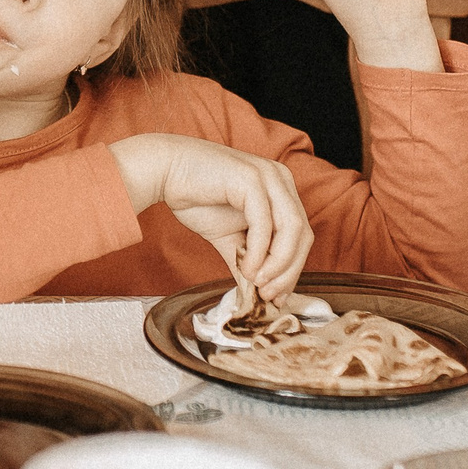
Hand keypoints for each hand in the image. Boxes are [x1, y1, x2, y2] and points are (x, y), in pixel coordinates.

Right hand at [111, 134, 312, 301]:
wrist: (163, 172)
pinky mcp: (250, 179)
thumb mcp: (228, 238)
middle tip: (269, 295)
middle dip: (289, 271)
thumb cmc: (195, 198)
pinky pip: (265, 222)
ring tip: (258, 284)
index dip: (293, 269)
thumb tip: (256, 295)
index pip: (301, 236)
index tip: (276, 296)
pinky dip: (260, 251)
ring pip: (292, 229)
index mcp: (281, 190)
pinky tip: (247, 269)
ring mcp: (268, 176)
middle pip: (303, 234)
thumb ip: (246, 262)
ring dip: (278, 264)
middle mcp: (281, 180)